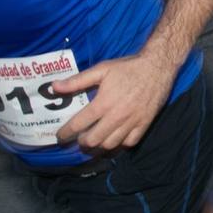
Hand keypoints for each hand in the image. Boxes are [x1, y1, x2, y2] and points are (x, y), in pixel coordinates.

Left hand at [53, 53, 176, 151]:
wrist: (158, 67)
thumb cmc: (128, 67)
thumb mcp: (102, 69)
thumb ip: (77, 81)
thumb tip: (54, 87)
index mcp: (103, 103)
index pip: (78, 124)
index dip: (66, 133)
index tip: (60, 136)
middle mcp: (116, 116)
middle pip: (93, 140)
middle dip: (82, 142)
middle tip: (79, 138)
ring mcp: (131, 122)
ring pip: (110, 145)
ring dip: (98, 146)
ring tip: (94, 141)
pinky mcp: (144, 124)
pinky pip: (129, 143)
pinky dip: (119, 145)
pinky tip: (113, 140)